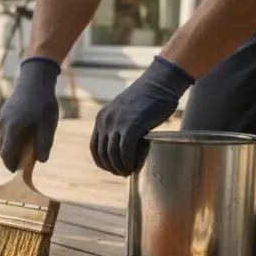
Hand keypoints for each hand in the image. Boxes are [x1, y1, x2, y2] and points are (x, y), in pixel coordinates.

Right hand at [0, 57, 61, 171]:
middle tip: (25, 162)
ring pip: (4, 139)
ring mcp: (1, 119)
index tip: (18, 171)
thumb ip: (44, 144)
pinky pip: (4, 131)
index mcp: (12, 129)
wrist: (34, 79)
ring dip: (12, 146)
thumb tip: (41, 161)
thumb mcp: (48, 124)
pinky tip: (25, 132)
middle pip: (3, 148)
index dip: (11, 165)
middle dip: (12, 157)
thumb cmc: (43, 103)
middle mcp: (3, 125)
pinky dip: (12, 137)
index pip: (6, 154)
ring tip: (27, 146)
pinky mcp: (2, 114)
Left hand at [90, 56, 193, 175]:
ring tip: (128, 172)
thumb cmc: (149, 97)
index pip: (95, 146)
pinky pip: (125, 151)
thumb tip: (123, 146)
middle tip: (122, 173)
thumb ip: (120, 126)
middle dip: (111, 167)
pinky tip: (135, 166)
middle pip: (102, 153)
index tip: (111, 168)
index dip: (101, 161)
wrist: (161, 82)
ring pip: (112, 154)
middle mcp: (105, 121)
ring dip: (120, 167)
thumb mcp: (126, 112)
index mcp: (102, 118)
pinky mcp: (131, 126)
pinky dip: (129, 161)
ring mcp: (117, 123)